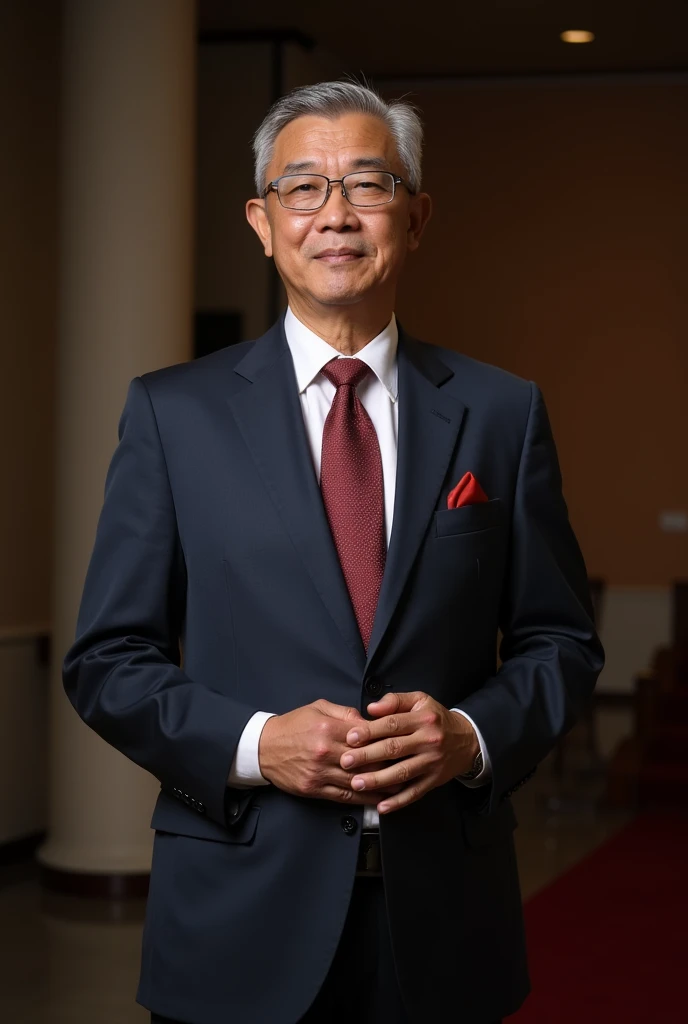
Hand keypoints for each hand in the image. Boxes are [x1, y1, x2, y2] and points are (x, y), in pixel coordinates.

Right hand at [258, 699, 404, 806]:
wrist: (263, 747)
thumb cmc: (293, 725)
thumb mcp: (318, 707)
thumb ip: (346, 712)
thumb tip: (369, 720)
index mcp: (329, 728)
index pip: (366, 735)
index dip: (386, 740)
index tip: (402, 742)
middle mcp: (326, 751)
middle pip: (365, 760)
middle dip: (388, 764)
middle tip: (409, 766)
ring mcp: (320, 773)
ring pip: (358, 781)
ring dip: (381, 785)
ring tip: (402, 786)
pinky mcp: (314, 789)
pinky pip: (344, 796)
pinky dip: (363, 799)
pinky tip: (378, 799)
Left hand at [339, 691, 479, 814]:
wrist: (467, 740)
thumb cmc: (435, 718)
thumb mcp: (419, 700)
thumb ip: (394, 701)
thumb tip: (371, 708)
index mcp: (422, 719)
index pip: (392, 725)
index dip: (370, 731)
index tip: (351, 737)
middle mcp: (428, 740)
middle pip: (394, 749)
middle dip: (368, 756)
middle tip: (346, 762)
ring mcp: (432, 762)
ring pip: (402, 772)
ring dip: (378, 780)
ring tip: (357, 783)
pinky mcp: (434, 780)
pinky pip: (415, 792)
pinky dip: (398, 801)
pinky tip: (382, 806)